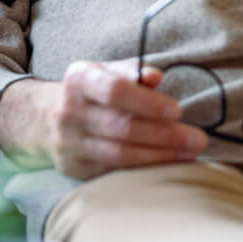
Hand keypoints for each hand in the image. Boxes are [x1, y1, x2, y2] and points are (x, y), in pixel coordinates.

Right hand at [21, 59, 209, 179]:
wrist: (45, 117)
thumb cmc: (90, 90)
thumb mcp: (106, 70)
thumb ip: (133, 71)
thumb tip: (155, 77)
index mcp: (80, 79)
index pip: (115, 91)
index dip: (148, 103)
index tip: (177, 110)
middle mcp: (70, 112)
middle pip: (122, 127)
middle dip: (164, 135)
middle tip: (197, 138)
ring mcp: (69, 143)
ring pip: (119, 154)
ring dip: (159, 156)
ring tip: (189, 153)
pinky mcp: (74, 167)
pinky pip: (113, 171)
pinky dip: (143, 169)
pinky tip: (167, 164)